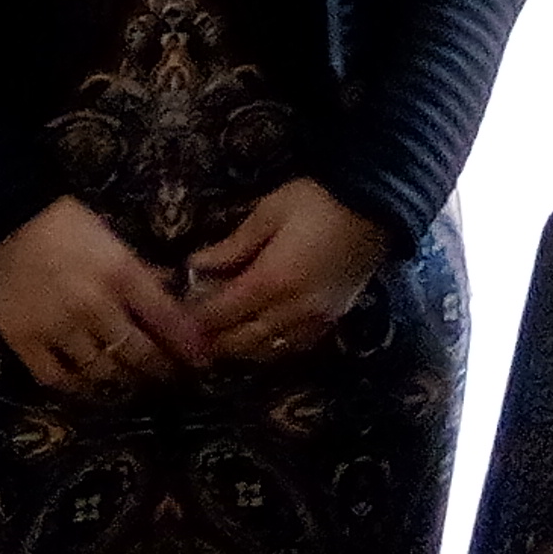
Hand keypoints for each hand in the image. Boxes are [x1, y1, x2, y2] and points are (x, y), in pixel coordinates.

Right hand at [0, 196, 213, 394]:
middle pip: (138, 354)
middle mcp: (93, 306)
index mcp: (120, 273)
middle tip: (171, 377)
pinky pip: (59, 379)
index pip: (166, 320)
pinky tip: (91, 387)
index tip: (203, 361)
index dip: (189, 346)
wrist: (3, 217)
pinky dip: (79, 388)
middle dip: (161, 369)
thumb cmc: (63, 223)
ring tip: (134, 383)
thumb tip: (176, 295)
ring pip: (103, 372)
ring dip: (124, 382)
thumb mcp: (112, 240)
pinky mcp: (25, 341)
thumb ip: (143, 272)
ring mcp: (58, 327)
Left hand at [183, 178, 389, 363]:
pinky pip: (291, 348)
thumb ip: (231, 247)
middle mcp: (293, 311)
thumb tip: (195, 267)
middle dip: (212, 338)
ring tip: (220, 330)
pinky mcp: (331, 323)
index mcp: (273, 281)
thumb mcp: (268, 213)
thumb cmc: (317, 201)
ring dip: (238, 346)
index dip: (195, 318)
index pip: (221, 314)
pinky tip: (256, 332)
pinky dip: (267, 346)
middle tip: (192, 326)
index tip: (176, 311)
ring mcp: (315, 322)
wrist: (376, 206)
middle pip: (240, 342)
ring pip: (265, 352)